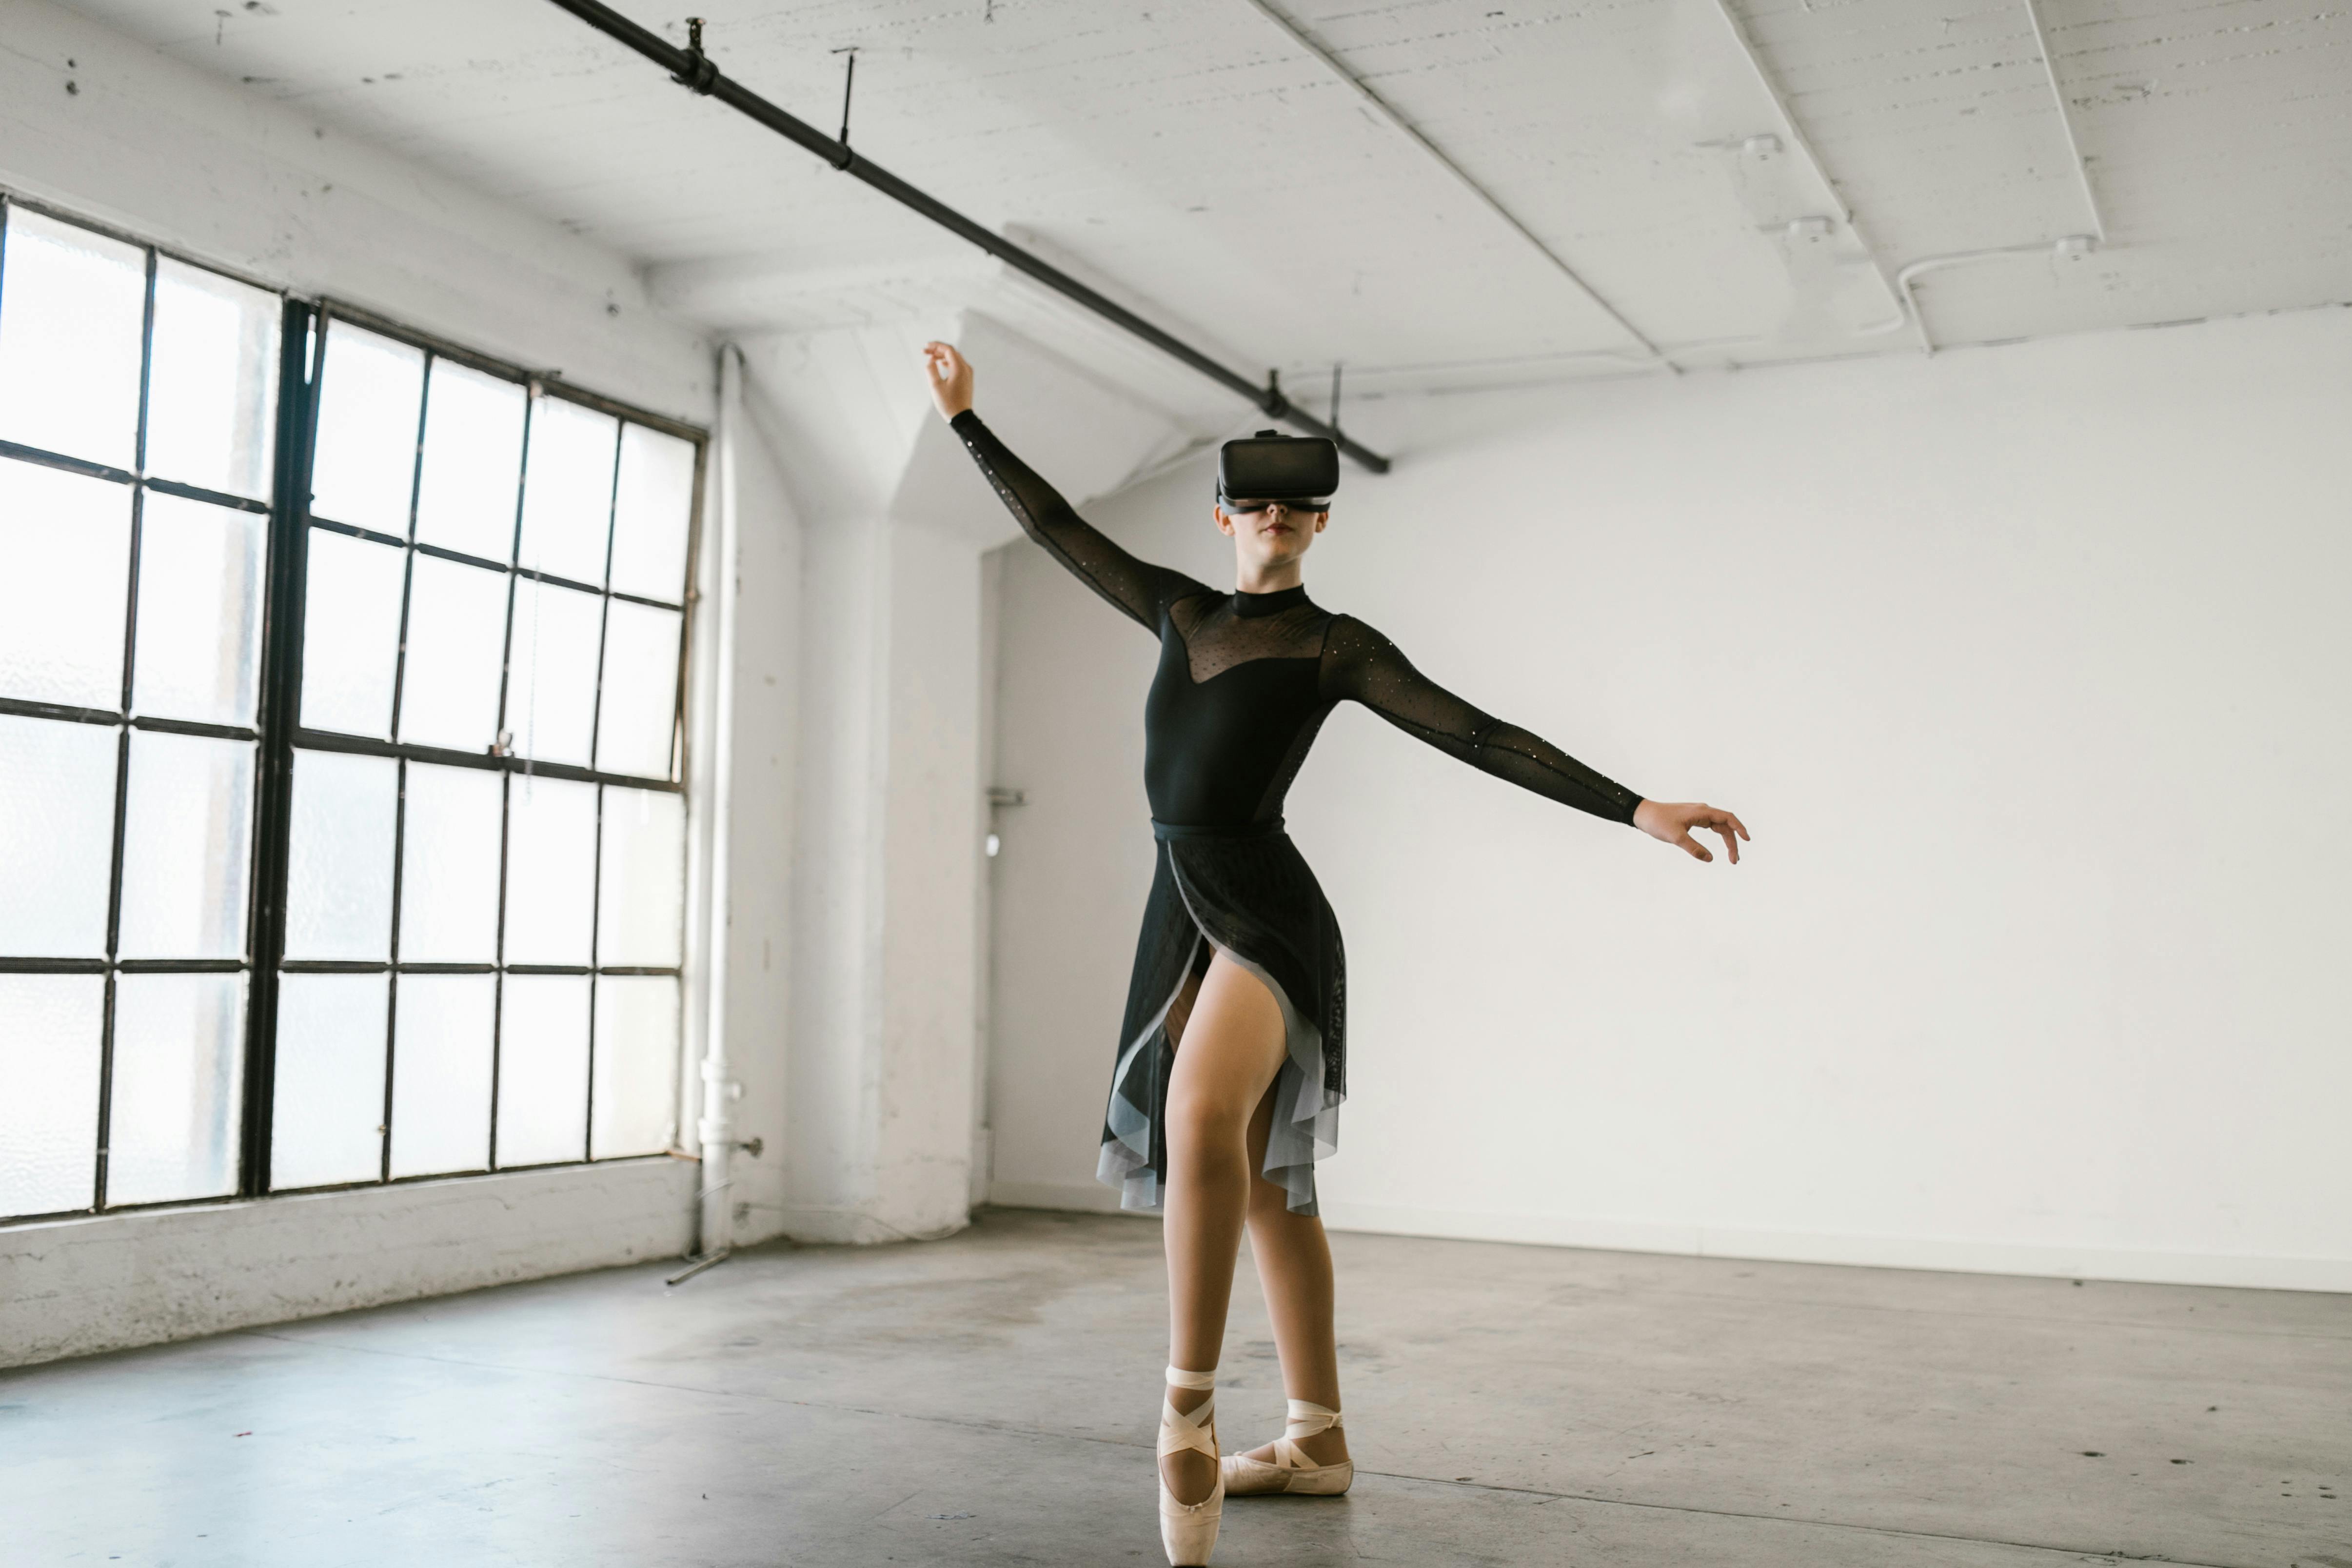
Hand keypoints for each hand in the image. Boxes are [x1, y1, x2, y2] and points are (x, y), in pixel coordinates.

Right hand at [921, 340, 973, 419]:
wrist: (961, 417)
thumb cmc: (948, 403)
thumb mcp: (935, 386)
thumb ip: (931, 370)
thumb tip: (930, 361)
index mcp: (959, 368)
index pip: (948, 349)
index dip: (936, 345)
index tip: (925, 347)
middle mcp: (966, 368)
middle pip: (951, 352)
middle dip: (937, 350)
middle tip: (924, 351)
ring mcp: (968, 373)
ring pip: (954, 358)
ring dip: (942, 356)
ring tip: (930, 357)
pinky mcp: (966, 379)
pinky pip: (957, 365)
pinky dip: (947, 362)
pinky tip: (940, 364)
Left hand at [1633, 799, 1749, 863]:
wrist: (1643, 814)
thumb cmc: (1658, 822)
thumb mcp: (1676, 837)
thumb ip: (1693, 848)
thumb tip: (1710, 859)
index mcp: (1702, 811)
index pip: (1727, 818)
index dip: (1739, 828)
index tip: (1747, 840)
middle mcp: (1703, 811)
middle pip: (1726, 825)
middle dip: (1733, 842)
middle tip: (1734, 861)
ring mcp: (1699, 815)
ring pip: (1719, 827)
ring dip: (1727, 841)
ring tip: (1732, 858)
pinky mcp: (1693, 819)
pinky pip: (1712, 827)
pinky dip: (1718, 837)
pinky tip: (1721, 848)